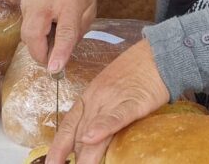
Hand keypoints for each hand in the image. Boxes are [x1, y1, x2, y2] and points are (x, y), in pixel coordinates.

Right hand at [20, 0, 96, 72]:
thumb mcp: (89, 11)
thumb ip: (76, 34)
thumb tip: (59, 58)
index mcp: (69, 2)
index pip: (64, 31)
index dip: (59, 52)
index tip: (55, 69)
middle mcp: (45, 0)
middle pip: (34, 34)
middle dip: (40, 54)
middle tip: (52, 60)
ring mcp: (30, 1)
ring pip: (26, 34)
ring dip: (38, 45)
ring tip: (52, 38)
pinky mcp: (23, 4)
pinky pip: (26, 27)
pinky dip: (35, 35)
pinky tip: (46, 27)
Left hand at [46, 39, 169, 163]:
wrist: (157, 54)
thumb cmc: (135, 72)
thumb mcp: (109, 90)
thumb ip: (98, 113)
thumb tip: (88, 137)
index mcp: (89, 97)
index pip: (68, 126)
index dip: (58, 147)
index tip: (51, 163)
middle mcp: (96, 99)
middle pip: (78, 132)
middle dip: (69, 155)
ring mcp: (114, 100)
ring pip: (94, 128)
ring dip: (84, 152)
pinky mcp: (135, 102)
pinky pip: (117, 116)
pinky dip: (104, 127)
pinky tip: (93, 138)